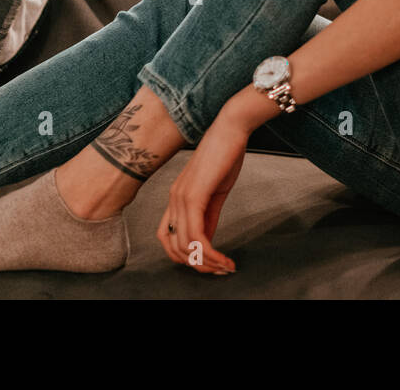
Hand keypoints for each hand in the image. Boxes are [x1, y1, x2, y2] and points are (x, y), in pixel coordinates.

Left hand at [157, 112, 246, 275]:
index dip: (185, 257)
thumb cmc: (225, 155)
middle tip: (220, 270)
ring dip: (206, 262)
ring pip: (185, 245)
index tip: (209, 263)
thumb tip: (206, 240)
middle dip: (197, 265)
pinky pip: (196, 235)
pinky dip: (209, 252)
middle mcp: (174, 199)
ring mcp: (182, 197)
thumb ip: (209, 216)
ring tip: (225, 267)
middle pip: (174, 247)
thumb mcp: (216, 192)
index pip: (168, 238)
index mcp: (177, 198)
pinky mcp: (194, 195)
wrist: (231, 129)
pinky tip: (224, 257)